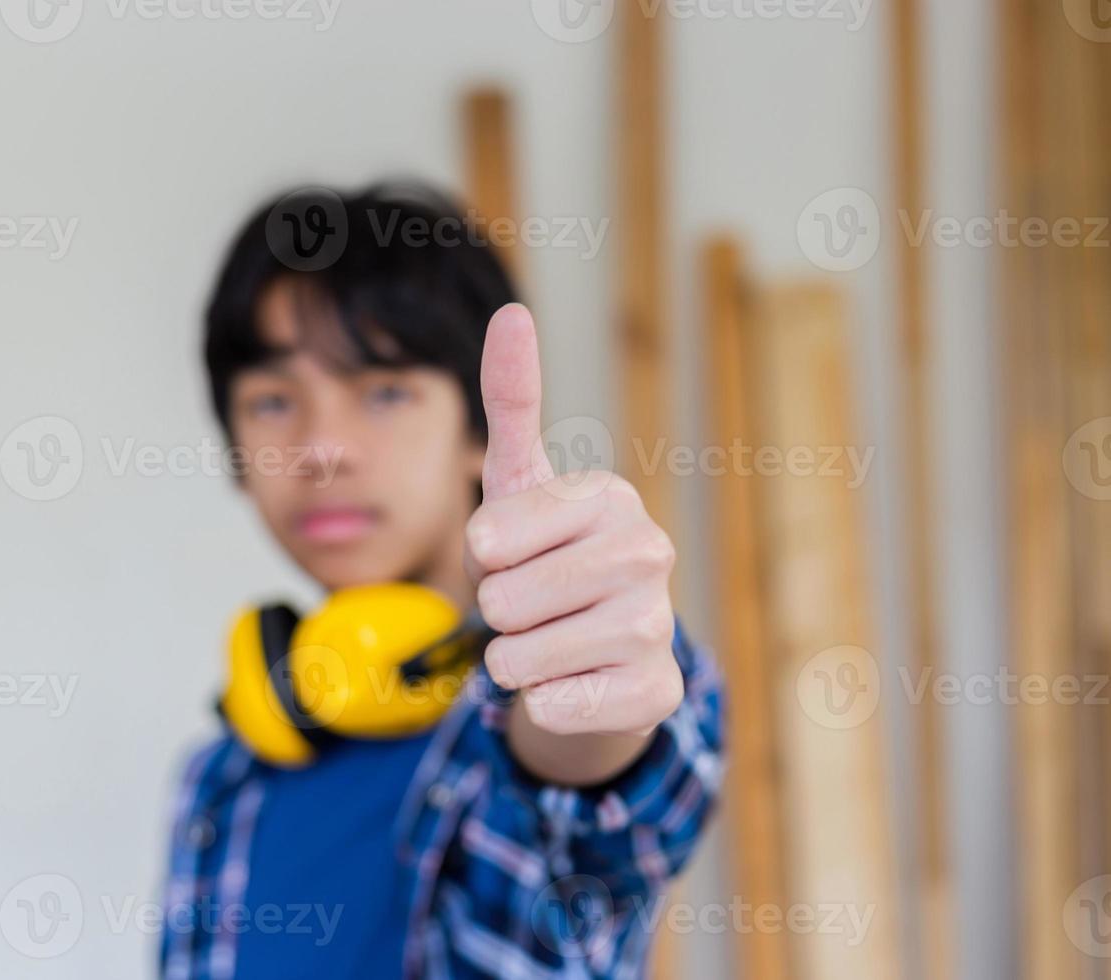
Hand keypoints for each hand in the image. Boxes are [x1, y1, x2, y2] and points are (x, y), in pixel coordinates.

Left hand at [465, 304, 682, 780]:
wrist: (591, 664)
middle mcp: (647, 552)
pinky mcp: (654, 693)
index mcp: (608, 496)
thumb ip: (511, 399)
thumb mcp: (517, 484)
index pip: (489, 536)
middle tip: (532, 607)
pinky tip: (577, 685)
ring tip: (551, 645)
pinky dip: (542, 704)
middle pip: (502, 601)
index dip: (481, 557)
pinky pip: (550, 706)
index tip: (511, 553)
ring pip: (518, 658)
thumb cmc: (543, 563)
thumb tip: (512, 312)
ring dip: (514, 662)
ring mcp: (658, 625)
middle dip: (495, 614)